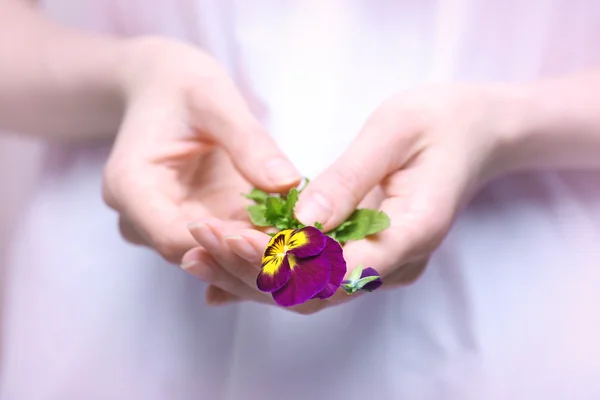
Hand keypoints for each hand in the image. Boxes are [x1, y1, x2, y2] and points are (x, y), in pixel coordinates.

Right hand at [102, 37, 300, 262]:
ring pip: (213, 255)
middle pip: (195, 254)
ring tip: (305, 245)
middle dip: (249, 254)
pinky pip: (225, 242)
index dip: (226, 245)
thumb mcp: (214, 100)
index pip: (174, 237)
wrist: (164, 88)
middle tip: (303, 249)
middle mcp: (141, 216)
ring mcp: (167, 223)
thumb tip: (287, 183)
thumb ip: (248, 141)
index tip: (277, 239)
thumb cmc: (183, 86)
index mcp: (131, 186)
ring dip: (257, 252)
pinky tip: (295, 236)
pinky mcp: (193, 221)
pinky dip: (258, 240)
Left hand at [180, 83, 516, 312]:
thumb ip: (349, 180)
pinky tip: (226, 267)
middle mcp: (397, 262)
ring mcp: (383, 264)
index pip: (340, 268)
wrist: (475, 133)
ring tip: (198, 253)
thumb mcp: (395, 131)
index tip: (230, 239)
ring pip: (310, 291)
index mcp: (413, 232)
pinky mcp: (367, 255)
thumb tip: (300, 223)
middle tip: (199, 243)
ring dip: (254, 276)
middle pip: (317, 291)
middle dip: (253, 272)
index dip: (283, 262)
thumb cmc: (440, 122)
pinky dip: (270, 272)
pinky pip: (314, 275)